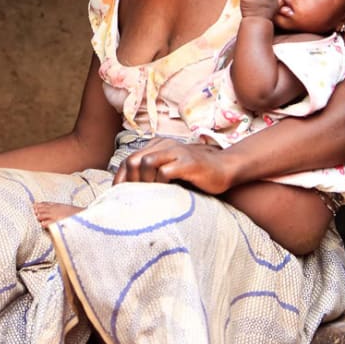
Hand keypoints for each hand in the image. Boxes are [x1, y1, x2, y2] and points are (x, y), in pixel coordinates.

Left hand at [112, 137, 233, 194]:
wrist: (225, 168)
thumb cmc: (196, 174)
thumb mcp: (171, 170)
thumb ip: (153, 173)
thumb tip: (131, 191)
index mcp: (158, 145)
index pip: (129, 160)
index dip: (121, 179)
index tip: (119, 196)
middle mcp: (165, 145)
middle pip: (134, 159)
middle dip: (130, 181)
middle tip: (134, 198)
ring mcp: (177, 152)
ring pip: (147, 162)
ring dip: (144, 181)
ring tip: (148, 195)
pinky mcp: (188, 163)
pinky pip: (165, 171)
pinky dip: (160, 184)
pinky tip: (164, 193)